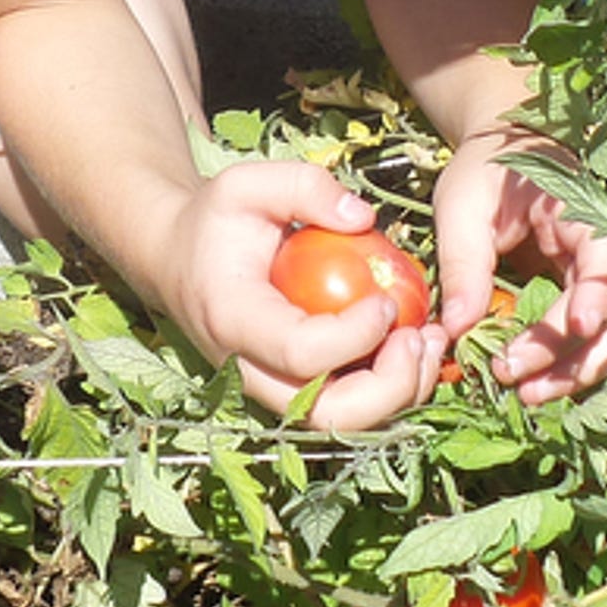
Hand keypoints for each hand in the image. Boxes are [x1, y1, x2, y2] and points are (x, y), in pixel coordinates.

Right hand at [151, 161, 444, 429]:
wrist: (176, 261)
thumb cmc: (214, 221)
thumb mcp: (246, 184)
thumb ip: (303, 187)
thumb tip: (363, 218)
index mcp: (234, 320)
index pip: (301, 355)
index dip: (355, 337)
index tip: (387, 299)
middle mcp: (248, 371)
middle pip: (327, 414)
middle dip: (388, 387)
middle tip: (420, 337)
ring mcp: (270, 388)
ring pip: (343, 422)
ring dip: (398, 393)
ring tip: (429, 342)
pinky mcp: (292, 390)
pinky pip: (348, 407)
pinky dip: (390, 388)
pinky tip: (415, 346)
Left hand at [430, 126, 606, 404]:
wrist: (500, 153)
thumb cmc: (484, 171)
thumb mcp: (463, 206)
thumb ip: (464, 265)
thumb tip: (456, 329)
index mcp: (583, 216)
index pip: (606, 260)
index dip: (596, 294)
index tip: (578, 325)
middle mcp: (603, 256)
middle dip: (576, 356)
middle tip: (519, 377)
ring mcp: (596, 283)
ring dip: (576, 374)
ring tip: (526, 394)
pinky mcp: (578, 303)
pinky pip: (588, 344)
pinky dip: (566, 369)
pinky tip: (531, 384)